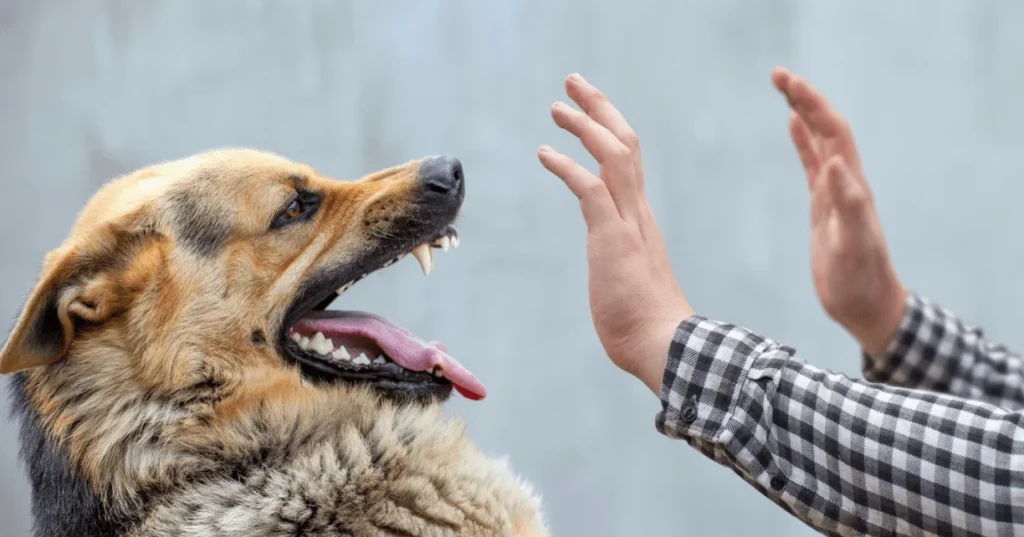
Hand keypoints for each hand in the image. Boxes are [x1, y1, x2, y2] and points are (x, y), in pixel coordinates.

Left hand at [537, 74, 692, 394]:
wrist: (665, 347)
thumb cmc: (646, 327)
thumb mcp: (627, 283)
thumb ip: (620, 268)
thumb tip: (615, 278)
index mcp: (640, 220)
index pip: (629, 162)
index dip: (608, 130)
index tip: (589, 112)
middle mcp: (638, 213)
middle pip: (625, 143)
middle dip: (599, 109)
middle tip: (574, 84)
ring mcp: (628, 223)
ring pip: (613, 155)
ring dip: (585, 125)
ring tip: (557, 106)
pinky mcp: (612, 238)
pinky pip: (590, 188)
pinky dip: (567, 166)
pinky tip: (545, 153)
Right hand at [771, 67, 906, 357]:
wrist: (865, 304)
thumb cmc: (861, 279)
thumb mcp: (854, 244)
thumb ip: (848, 204)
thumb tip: (835, 161)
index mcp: (851, 185)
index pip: (833, 132)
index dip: (812, 104)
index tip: (787, 83)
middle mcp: (845, 181)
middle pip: (825, 127)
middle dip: (804, 98)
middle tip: (776, 74)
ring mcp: (834, 192)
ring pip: (819, 141)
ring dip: (803, 112)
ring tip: (783, 88)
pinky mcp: (823, 206)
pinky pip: (812, 164)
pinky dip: (802, 142)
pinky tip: (792, 127)